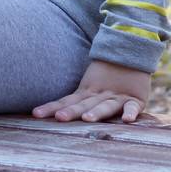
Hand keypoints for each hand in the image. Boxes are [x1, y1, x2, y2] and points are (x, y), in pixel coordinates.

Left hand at [32, 60, 149, 123]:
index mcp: (87, 93)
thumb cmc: (108, 73)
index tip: (36, 114)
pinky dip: (131, 112)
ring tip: (88, 118)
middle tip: (60, 117)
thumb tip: (49, 106)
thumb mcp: (90, 85)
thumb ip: (75, 98)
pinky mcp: (135, 98)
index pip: (66, 101)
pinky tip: (127, 120)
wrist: (132, 51)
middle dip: (72, 111)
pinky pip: (133, 106)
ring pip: (105, 105)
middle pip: (83, 104)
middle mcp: (100, 95)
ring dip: (97, 112)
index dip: (51, 107)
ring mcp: (117, 97)